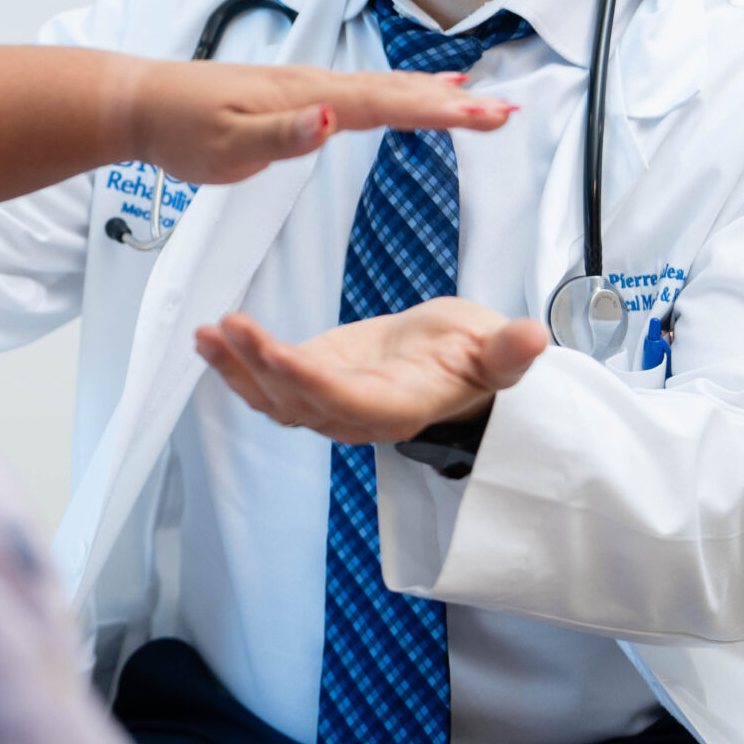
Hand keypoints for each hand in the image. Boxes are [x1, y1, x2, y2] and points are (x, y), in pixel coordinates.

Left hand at [125, 62, 514, 186]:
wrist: (143, 103)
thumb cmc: (179, 128)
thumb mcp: (224, 144)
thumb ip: (280, 135)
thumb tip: (331, 120)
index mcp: (307, 97)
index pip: (387, 105)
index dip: (442, 112)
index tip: (488, 116)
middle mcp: (315, 86)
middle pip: (398, 93)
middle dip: (455, 104)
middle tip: (507, 111)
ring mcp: (308, 90)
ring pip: (385, 90)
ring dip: (434, 96)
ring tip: (479, 98)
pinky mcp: (298, 100)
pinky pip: (364, 96)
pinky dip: (400, 95)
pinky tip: (412, 97)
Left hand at [193, 298, 548, 443]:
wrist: (455, 364)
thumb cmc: (475, 354)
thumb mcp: (495, 347)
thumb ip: (507, 351)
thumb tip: (535, 338)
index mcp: (400, 407)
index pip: (350, 402)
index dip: (313, 382)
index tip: (280, 353)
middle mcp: (358, 416)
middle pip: (302, 401)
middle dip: (262, 367)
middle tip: (232, 328)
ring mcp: (330, 404)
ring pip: (275, 398)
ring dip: (237, 368)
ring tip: (209, 334)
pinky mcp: (312, 385)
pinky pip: (267, 385)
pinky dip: (234, 365)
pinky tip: (209, 338)